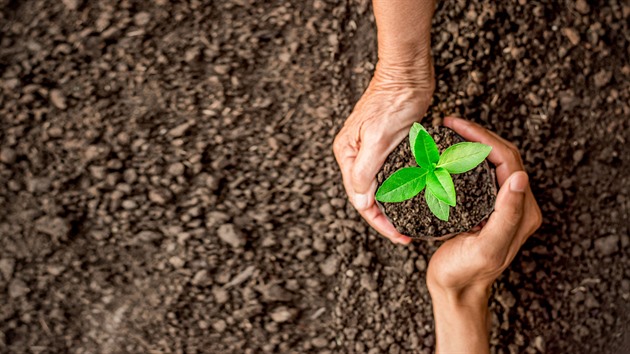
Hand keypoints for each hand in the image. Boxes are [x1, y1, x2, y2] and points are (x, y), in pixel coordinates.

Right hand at [333, 61, 433, 244]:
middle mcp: (355, 155)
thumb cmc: (393, 100)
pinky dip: (400, 189)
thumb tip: (360, 201)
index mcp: (347, 154)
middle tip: (406, 235)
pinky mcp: (387, 145)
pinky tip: (413, 198)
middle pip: (368, 196)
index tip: (399, 236)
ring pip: (380, 187)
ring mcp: (370, 150)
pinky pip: (391, 175)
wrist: (408, 73)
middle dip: (385, 218)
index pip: (359, 199)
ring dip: (394, 206)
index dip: (379, 221)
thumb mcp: (378, 138)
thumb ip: (365, 170)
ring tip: (411, 223)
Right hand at [427, 117, 541, 352]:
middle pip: (502, 155)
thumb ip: (506, 214)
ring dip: (472, 143)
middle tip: (450, 123)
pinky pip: (480, 173)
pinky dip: (465, 158)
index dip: (483, 138)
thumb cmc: (466, 272)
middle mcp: (515, 204)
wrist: (454, 290)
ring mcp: (500, 204)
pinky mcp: (485, 207)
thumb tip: (520, 176)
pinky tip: (447, 154)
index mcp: (522, 210)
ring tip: (448, 132)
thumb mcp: (487, 247)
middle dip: (477, 134)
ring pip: (491, 162)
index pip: (508, 159)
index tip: (456, 126)